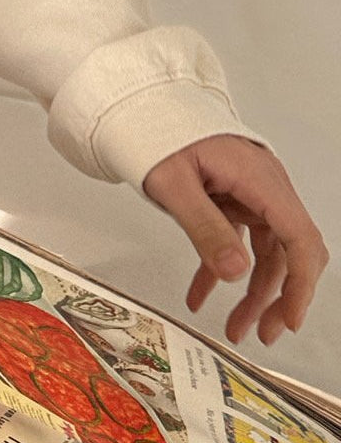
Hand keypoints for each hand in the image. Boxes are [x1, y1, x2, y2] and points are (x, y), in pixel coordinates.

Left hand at [142, 134, 328, 344]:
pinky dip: (219, 270)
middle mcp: (262, 188)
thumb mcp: (174, 183)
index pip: (299, 238)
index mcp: (259, 180)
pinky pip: (233, 242)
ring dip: (252, 292)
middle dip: (280, 296)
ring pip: (263, 252)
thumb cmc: (156, 134)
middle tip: (264, 333)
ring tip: (234, 327)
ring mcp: (248, 194)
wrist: (141, 108)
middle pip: (289, 251)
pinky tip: (199, 296)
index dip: (301, 283)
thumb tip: (236, 271)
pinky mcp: (228, 199)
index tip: (290, 317)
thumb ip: (204, 226)